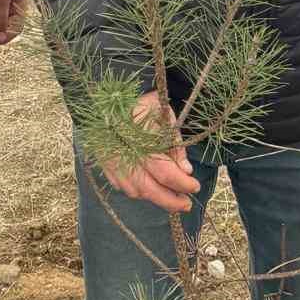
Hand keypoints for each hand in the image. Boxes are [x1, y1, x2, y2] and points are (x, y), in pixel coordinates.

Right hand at [102, 91, 201, 214]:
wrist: (114, 95)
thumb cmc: (147, 104)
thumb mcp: (167, 118)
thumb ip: (176, 146)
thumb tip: (186, 172)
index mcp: (139, 135)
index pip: (163, 170)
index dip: (181, 183)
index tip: (195, 186)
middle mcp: (121, 150)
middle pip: (146, 188)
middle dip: (169, 200)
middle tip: (186, 204)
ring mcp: (110, 158)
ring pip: (133, 190)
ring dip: (154, 198)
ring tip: (173, 197)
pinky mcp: (104, 162)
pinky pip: (121, 185)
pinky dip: (138, 191)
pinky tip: (152, 188)